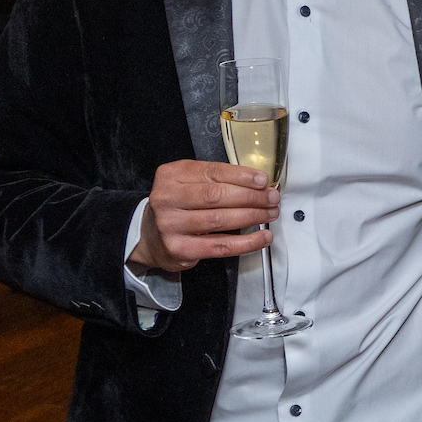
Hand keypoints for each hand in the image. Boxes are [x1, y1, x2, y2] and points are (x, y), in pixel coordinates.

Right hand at [128, 160, 277, 272]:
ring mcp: (171, 225)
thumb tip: (258, 183)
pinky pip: (220, 246)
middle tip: (271, 198)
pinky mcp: (179, 249)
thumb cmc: (177, 205)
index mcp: (171, 175)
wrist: (150, 236)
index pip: (212, 172)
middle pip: (216, 196)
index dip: (241, 176)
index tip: (262, 180)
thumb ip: (216, 179)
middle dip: (251, 197)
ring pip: (220, 220)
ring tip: (269, 213)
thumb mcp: (187, 182)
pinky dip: (246, 242)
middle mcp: (167, 199)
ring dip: (252, 216)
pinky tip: (262, 237)